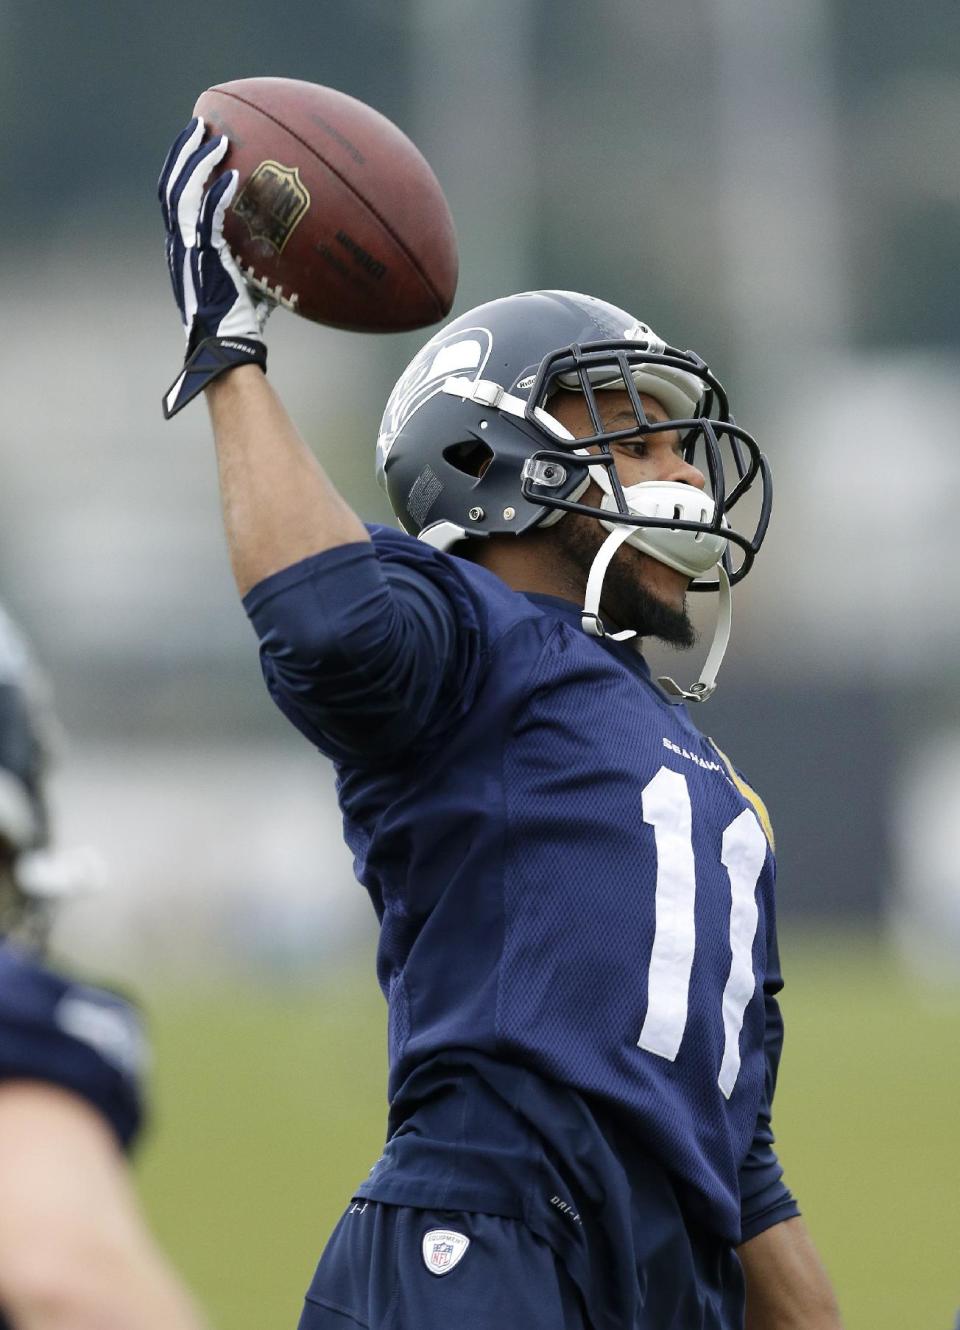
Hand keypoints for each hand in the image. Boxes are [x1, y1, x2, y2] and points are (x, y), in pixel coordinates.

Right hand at [158, 118, 272, 417]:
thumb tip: (296, 244)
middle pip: (171, 186)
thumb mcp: (250, 282)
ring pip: (182, 195)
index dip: (181, 168)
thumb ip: (260, 258)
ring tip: (215, 137)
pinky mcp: (203, 262)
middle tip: (200, 122)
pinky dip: (218, 197)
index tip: (196, 143)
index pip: (174, 198)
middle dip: (184, 152)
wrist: (228, 351)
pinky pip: (207, 221)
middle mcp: (179, 246)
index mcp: (184, 249)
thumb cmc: (242, 325)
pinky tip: (234, 178)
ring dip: (197, 163)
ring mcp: (188, 253)